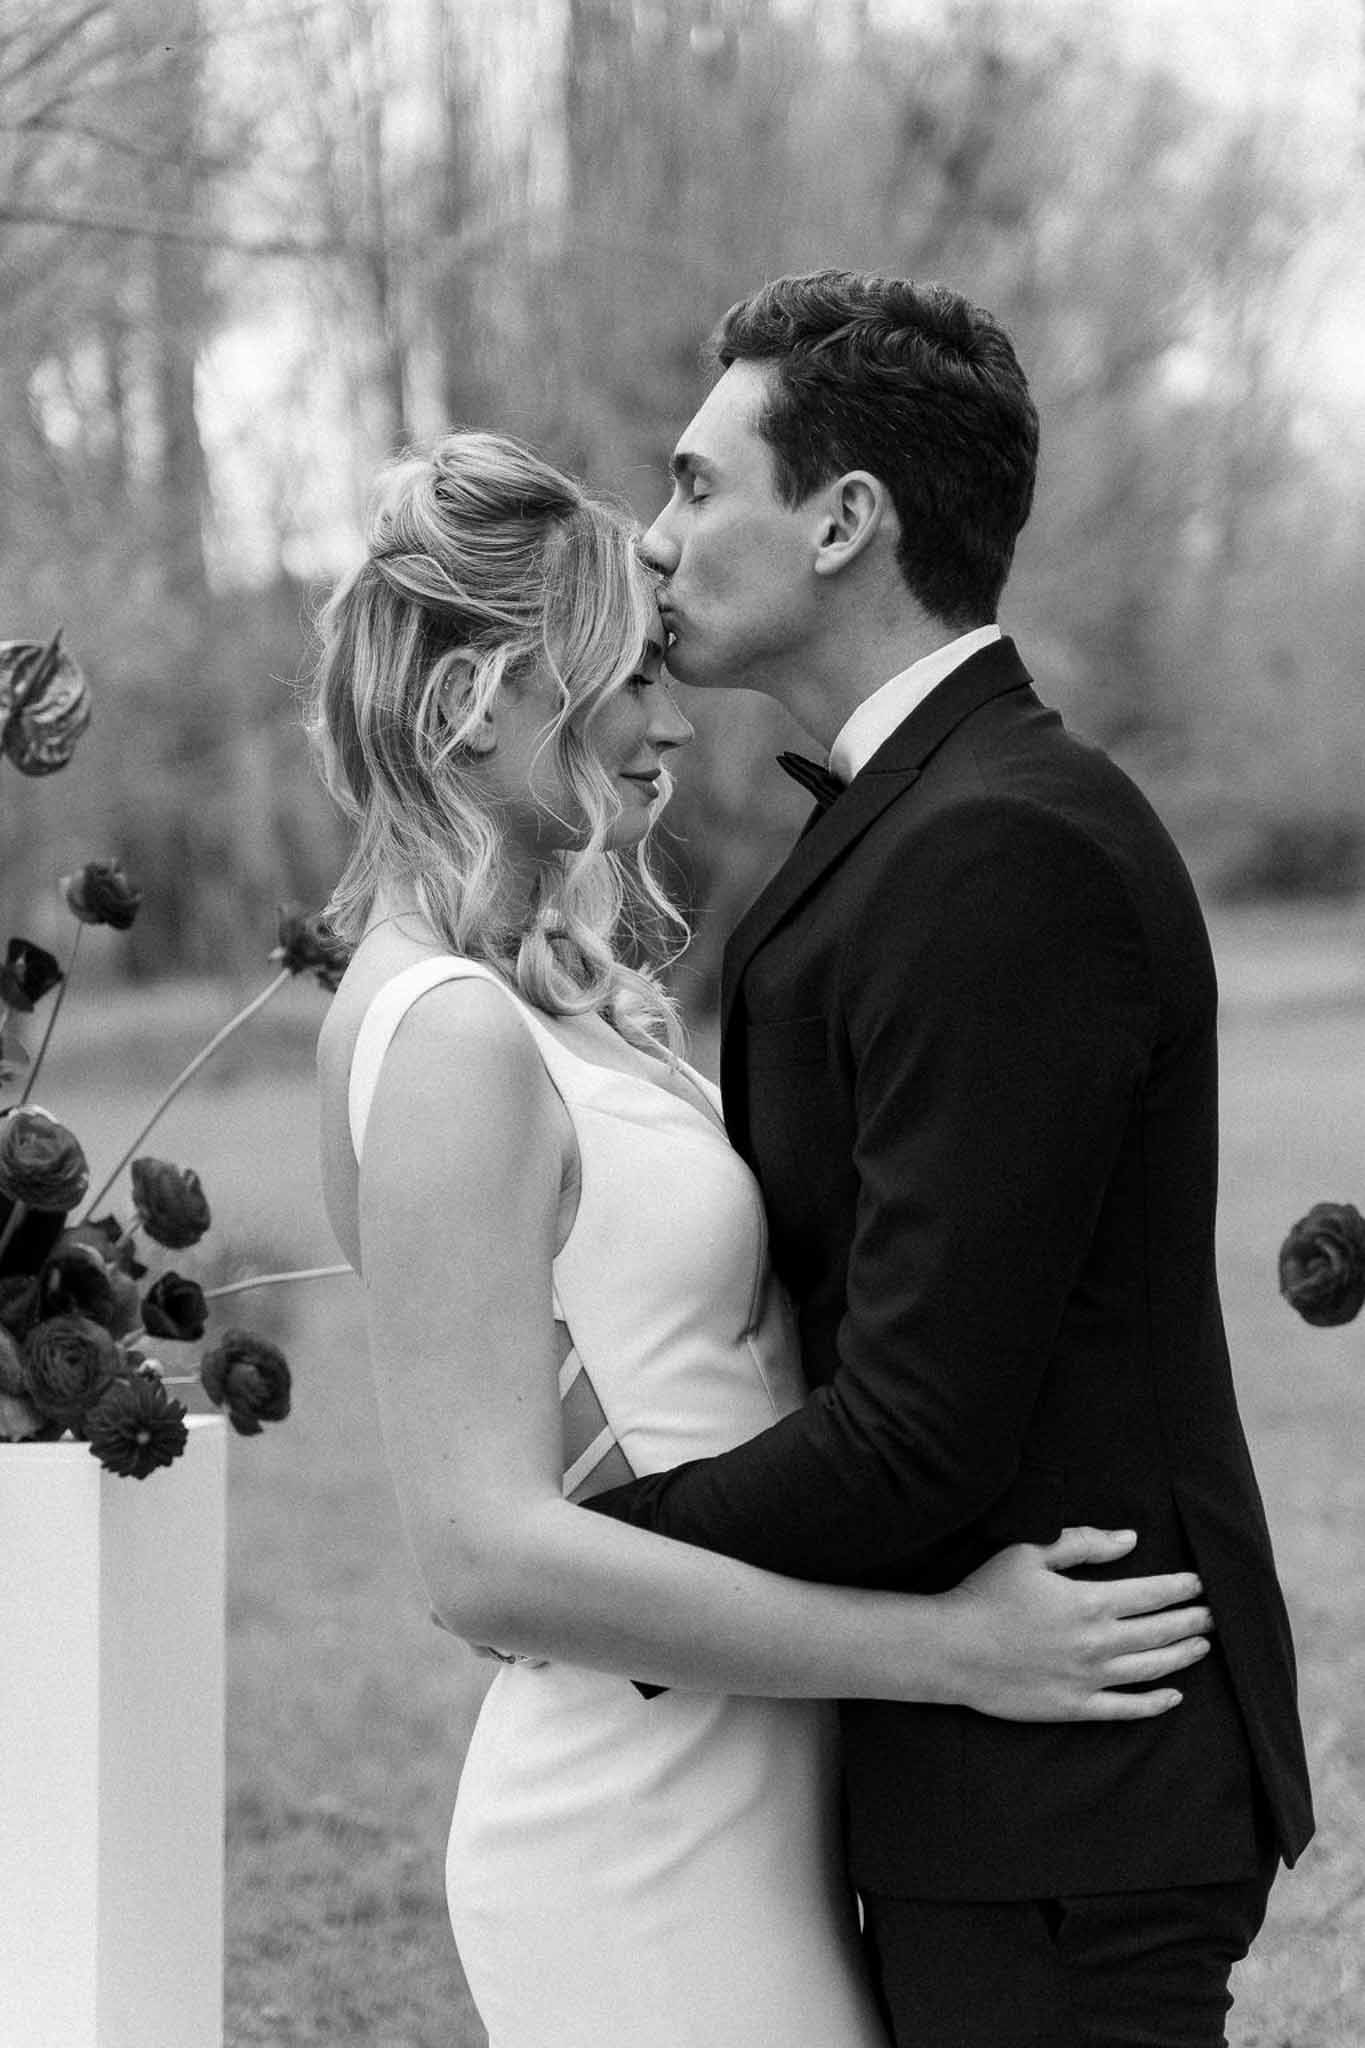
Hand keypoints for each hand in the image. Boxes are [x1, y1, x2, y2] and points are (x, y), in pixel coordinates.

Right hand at [943, 1526, 1212, 1721]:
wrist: (954, 1649)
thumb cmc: (987, 1594)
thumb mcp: (1029, 1551)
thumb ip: (1083, 1544)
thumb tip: (1130, 1540)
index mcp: (1090, 1601)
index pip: (1150, 1593)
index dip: (1179, 1588)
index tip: (1200, 1583)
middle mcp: (1098, 1643)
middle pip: (1159, 1632)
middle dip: (1191, 1621)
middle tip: (1214, 1615)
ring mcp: (1089, 1679)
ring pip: (1151, 1669)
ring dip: (1181, 1657)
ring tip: (1202, 1646)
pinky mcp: (1075, 1706)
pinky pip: (1126, 1708)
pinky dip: (1154, 1704)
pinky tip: (1173, 1696)